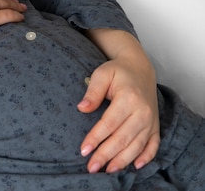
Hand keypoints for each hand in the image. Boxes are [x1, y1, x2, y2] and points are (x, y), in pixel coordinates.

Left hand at [78, 29, 159, 173]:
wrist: (140, 68)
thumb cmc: (117, 72)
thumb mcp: (102, 74)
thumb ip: (93, 91)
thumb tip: (82, 108)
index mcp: (128, 98)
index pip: (109, 123)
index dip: (96, 138)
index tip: (83, 150)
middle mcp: (142, 112)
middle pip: (122, 138)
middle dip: (106, 155)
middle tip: (91, 167)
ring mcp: (151, 120)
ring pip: (137, 145)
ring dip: (123, 160)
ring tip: (108, 170)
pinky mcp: (155, 125)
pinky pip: (153, 144)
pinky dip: (146, 157)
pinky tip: (136, 166)